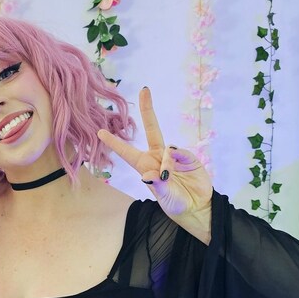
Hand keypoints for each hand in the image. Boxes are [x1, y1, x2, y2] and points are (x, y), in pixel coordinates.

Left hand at [97, 86, 212, 220]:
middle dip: (147, 110)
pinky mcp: (188, 157)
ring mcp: (173, 156)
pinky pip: (180, 152)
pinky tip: (178, 168)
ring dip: (167, 164)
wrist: (198, 206)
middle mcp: (157, 158)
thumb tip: (148, 176)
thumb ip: (158, 186)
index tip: (100, 132)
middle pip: (152, 129)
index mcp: (145, 167)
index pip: (127, 152)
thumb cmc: (176, 204)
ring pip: (167, 149)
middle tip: (145, 90)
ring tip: (169, 179)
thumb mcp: (165, 198)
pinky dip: (178, 159)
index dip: (114, 142)